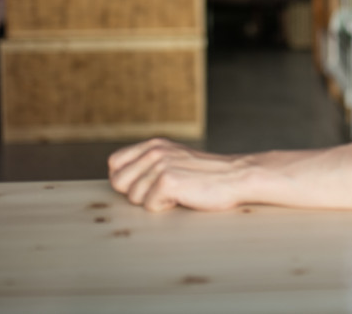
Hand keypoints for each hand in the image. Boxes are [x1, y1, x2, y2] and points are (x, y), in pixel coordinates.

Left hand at [108, 138, 251, 211]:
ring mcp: (160, 164)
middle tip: (161, 191)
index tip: (145, 185)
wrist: (237, 176)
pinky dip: (165, 207)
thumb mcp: (174, 159)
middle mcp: (154, 151)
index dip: (125, 180)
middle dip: (136, 193)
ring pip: (134, 197)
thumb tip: (119, 180)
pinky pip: (149, 206)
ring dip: (154, 201)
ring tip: (176, 192)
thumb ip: (149, 163)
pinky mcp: (168, 181)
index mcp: (153, 144)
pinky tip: (182, 197)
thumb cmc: (206, 175)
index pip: (115, 163)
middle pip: (119, 182)